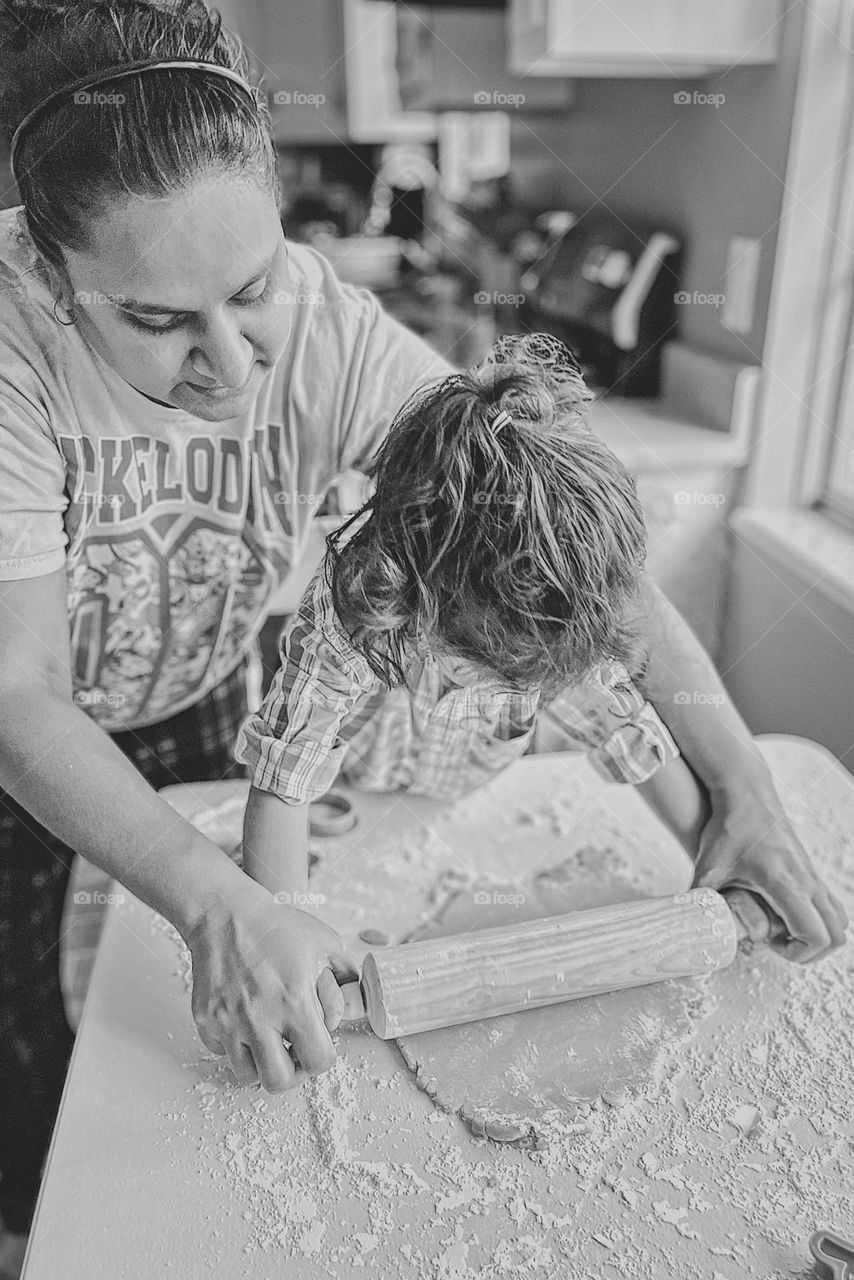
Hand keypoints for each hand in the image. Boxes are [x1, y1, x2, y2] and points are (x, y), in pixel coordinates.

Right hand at [184, 879, 356, 1091]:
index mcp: (295, 1002)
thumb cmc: (276, 925)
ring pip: (246, 1074)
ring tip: (269, 1038)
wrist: (225, 913)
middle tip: (294, 1053)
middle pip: (278, 1081)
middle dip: (292, 1073)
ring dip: (261, 1062)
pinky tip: (244, 1019)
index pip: (318, 1060)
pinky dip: (234, 1045)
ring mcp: (228, 1022)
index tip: (318, 1045)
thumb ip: (345, 973)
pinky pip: (221, 1051)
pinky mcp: (205, 1020)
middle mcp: (259, 1019)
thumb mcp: (324, 941)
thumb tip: (357, 998)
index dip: (322, 1058)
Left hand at [691, 789, 847, 961]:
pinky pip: (828, 902)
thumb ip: (699, 899)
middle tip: (779, 944)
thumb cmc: (729, 826)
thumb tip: (686, 923)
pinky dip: (816, 917)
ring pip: (838, 918)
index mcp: (785, 883)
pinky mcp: (809, 868)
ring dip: (817, 933)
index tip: (772, 947)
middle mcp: (806, 879)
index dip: (799, 954)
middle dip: (812, 951)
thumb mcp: (708, 867)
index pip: (816, 935)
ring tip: (782, 930)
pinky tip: (782, 910)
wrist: (745, 791)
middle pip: (837, 933)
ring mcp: (811, 873)